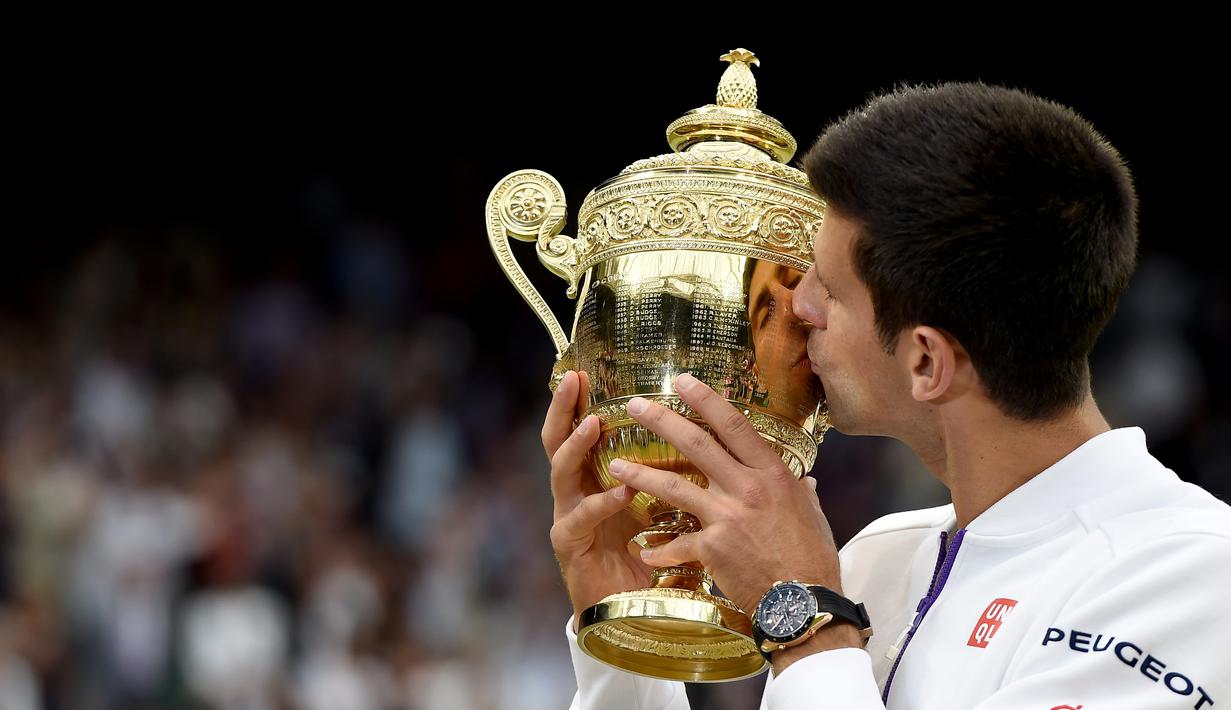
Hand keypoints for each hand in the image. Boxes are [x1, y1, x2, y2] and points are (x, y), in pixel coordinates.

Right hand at [544, 370, 653, 630]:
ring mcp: (568, 517)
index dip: (581, 402)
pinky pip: (578, 519)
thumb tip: (710, 441)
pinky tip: (620, 490)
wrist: (632, 613)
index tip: (586, 370)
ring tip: (594, 425)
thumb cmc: (648, 558)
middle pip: (557, 441)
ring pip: (559, 473)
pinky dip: (600, 503)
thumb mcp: (662, 509)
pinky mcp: (570, 546)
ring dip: (576, 446)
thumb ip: (672, 477)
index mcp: (595, 478)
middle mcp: (575, 492)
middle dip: (564, 409)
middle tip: (574, 381)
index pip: (582, 431)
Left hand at [606, 372, 844, 619]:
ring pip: (674, 485)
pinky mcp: (713, 547)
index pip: (735, 425)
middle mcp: (747, 488)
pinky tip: (645, 552)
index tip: (683, 380)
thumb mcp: (812, 514)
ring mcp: (727, 516)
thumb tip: (804, 482)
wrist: (804, 601)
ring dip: (640, 474)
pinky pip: (677, 543)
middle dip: (662, 420)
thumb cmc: (813, 557)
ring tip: (616, 466)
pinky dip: (660, 550)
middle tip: (637, 404)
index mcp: (772, 474)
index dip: (706, 399)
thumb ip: (801, 493)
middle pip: (697, 444)